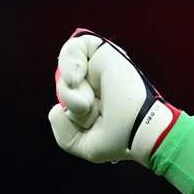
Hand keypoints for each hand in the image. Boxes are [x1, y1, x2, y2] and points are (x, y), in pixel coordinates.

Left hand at [48, 29, 180, 165]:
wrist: (138, 128)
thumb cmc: (118, 139)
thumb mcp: (81, 144)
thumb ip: (62, 130)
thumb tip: (55, 108)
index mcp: (90, 100)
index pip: (65, 95)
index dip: (68, 109)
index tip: (87, 122)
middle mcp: (94, 81)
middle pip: (63, 83)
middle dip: (71, 102)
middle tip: (90, 111)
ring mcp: (99, 67)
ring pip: (65, 67)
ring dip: (70, 90)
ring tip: (87, 101)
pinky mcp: (104, 53)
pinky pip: (73, 48)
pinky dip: (70, 64)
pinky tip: (77, 79)